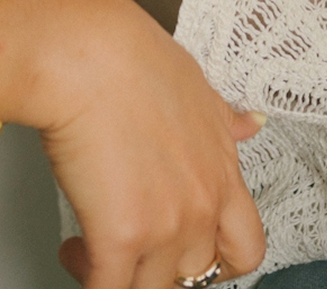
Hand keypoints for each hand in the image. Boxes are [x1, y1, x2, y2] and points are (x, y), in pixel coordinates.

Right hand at [7, 0, 266, 288]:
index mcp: (224, 173)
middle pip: (195, 277)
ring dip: (121, 277)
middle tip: (132, 249)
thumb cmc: (138, 63)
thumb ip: (226, 121)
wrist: (95, 59)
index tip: (188, 255)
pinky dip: (88, 277)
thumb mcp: (201, 90)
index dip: (220, 264)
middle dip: (160, 269)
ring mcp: (166, 226)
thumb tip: (252, 125)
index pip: (248, 249)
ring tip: (91, 245)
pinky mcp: (122, 238)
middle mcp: (203, 205)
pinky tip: (75, 247)